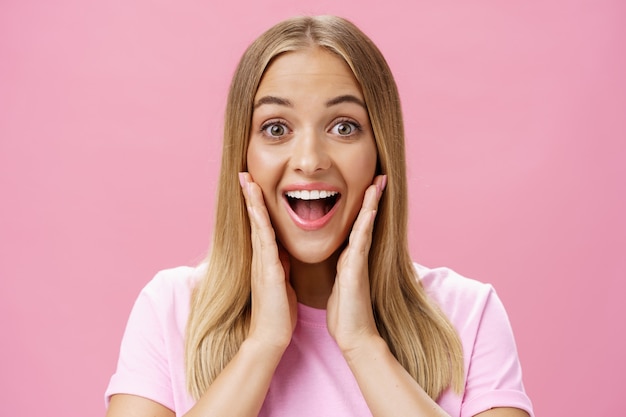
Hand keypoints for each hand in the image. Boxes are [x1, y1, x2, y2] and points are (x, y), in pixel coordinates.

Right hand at [239, 172, 296, 354]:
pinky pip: (264, 241)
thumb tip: (282, 251)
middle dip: (250, 196)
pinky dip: (261, 223)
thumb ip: (280, 264)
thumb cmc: (278, 311)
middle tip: (244, 173)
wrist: (271, 335)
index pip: (261, 225)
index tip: (254, 184)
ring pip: (257, 225)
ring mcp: (262, 262)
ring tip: (247, 181)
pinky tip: (258, 209)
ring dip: (252, 203)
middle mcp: (260, 256)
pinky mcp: (268, 270)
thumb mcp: (281, 281)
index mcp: (266, 258)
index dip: (257, 204)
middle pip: (255, 219)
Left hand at [327, 174, 386, 354]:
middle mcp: (356, 255)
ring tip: (377, 183)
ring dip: (371, 205)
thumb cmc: (345, 312)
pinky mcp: (356, 271)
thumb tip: (342, 258)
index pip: (355, 225)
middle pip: (365, 220)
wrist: (353, 335)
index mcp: (349, 257)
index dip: (361, 206)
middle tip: (378, 176)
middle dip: (371, 198)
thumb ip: (342, 267)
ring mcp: (358, 262)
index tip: (365, 186)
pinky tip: (369, 210)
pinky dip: (365, 225)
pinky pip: (360, 243)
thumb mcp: (341, 282)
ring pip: (365, 226)